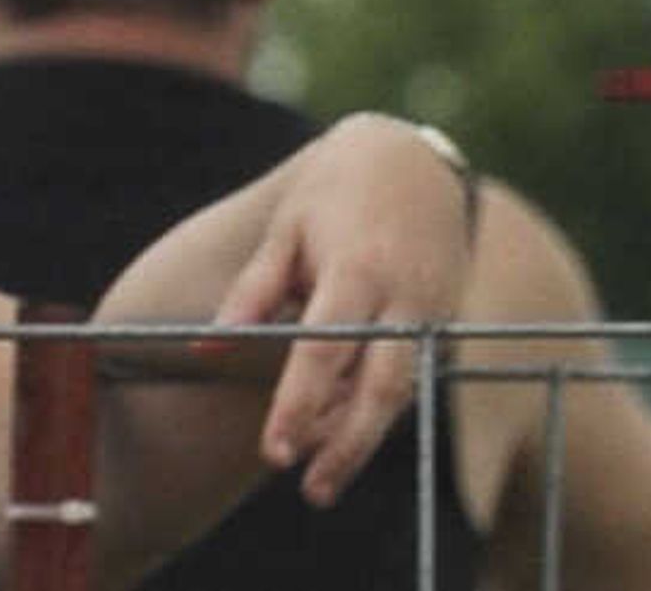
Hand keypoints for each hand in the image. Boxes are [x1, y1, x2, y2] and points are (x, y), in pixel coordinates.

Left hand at [219, 116, 480, 505]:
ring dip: (364, 434)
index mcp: (359, 268)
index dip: (299, 405)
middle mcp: (405, 294)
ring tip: (322, 477)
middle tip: (314, 490)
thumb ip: (251, 292)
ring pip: (404, 388)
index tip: (274, 452)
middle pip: (383, 385)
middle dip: (349, 445)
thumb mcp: (286, 229)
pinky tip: (345, 428)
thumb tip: (205, 349)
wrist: (414, 159)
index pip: (326, 350)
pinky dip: (379, 404)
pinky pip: (412, 371)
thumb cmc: (336, 192)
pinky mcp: (444, 315)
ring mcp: (433, 306)